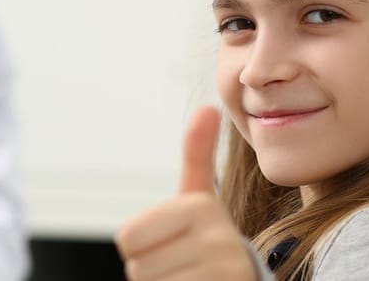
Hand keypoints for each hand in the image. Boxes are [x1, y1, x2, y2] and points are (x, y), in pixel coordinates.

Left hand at [116, 107, 258, 280]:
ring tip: (190, 277)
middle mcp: (219, 236)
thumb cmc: (207, 242)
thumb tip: (208, 107)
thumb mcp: (199, 200)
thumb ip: (197, 155)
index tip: (173, 242)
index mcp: (201, 205)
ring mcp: (223, 269)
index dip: (140, 247)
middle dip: (152, 269)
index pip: (127, 238)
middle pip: (136, 265)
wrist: (241, 280)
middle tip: (181, 264)